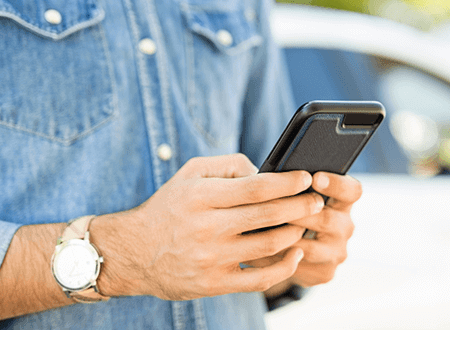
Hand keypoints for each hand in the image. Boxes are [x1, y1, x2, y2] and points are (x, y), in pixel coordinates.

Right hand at [94, 154, 324, 300]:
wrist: (132, 253)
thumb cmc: (169, 207)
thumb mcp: (190, 174)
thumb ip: (228, 165)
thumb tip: (264, 170)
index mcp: (202, 196)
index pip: (256, 187)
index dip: (287, 182)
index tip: (306, 177)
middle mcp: (206, 227)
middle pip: (268, 215)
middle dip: (300, 206)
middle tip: (317, 200)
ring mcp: (211, 259)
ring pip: (269, 246)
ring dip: (295, 233)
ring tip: (305, 223)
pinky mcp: (213, 284)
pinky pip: (259, 279)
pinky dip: (284, 267)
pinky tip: (295, 253)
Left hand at [249, 172, 361, 288]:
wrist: (292, 250)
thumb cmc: (291, 211)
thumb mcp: (296, 193)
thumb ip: (286, 182)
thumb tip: (258, 172)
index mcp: (343, 202)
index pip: (352, 191)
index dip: (336, 184)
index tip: (315, 178)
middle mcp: (345, 227)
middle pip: (327, 219)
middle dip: (297, 212)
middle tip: (273, 206)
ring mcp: (337, 252)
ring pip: (310, 247)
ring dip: (283, 239)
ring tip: (258, 230)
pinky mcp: (325, 273)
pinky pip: (298, 266)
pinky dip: (276, 259)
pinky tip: (257, 251)